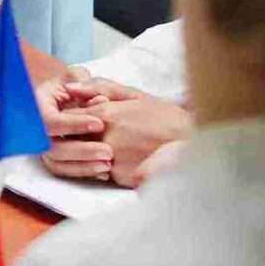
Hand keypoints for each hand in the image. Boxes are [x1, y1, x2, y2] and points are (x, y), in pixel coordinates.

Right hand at [36, 73, 124, 175]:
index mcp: (38, 106)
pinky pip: (64, 171)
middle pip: (51, 148)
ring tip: (108, 165)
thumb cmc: (71, 84)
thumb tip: (97, 100)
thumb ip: (87, 84)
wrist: (66, 95)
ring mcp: (43, 145)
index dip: (73, 125)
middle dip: (81, 151)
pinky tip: (103, 172)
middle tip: (108, 152)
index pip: (50, 120)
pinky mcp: (54, 158)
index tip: (99, 124)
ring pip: (57, 163)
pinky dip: (83, 173)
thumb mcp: (76, 75)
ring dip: (83, 167)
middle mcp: (36, 129)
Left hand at [39, 77, 190, 186]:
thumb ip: (101, 88)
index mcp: (106, 113)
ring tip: (112, 150)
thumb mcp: (136, 95)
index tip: (82, 119)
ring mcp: (112, 158)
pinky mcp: (122, 177)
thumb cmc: (164, 117)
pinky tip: (124, 162)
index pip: (71, 116)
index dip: (74, 118)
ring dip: (90, 153)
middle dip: (77, 136)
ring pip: (86, 156)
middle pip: (75, 137)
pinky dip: (106, 168)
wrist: (194, 144)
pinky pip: (102, 173)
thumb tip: (70, 88)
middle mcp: (105, 136)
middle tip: (92, 135)